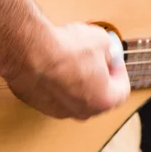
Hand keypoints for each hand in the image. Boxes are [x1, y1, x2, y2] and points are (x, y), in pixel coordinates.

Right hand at [6, 23, 129, 119]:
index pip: (122, 90)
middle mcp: (81, 111)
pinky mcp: (37, 104)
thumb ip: (108, 50)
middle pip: (97, 95)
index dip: (119, 69)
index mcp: (103, 100)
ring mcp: (57, 110)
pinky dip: (55, 81)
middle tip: (94, 57)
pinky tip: (52, 62)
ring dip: (75, 79)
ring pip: (73, 96)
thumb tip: (105, 51)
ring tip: (70, 57)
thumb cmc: (65, 49)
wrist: (28, 52)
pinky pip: (52, 93)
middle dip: (98, 76)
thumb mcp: (100, 40)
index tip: (114, 57)